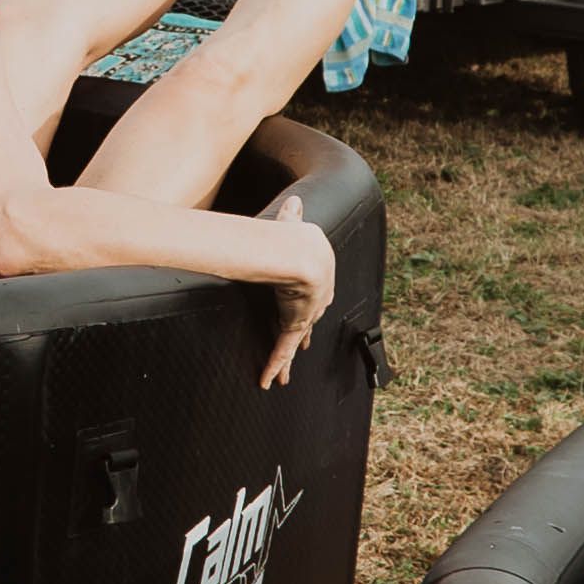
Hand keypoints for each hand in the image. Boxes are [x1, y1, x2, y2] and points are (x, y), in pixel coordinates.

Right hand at [257, 196, 335, 389]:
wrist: (302, 255)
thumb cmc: (296, 237)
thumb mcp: (292, 224)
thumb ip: (292, 216)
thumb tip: (295, 202)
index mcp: (316, 274)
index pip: (311, 293)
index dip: (306, 303)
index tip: (302, 311)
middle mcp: (314, 298)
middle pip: (306, 321)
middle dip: (301, 335)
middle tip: (300, 347)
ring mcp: (304, 313)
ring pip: (293, 341)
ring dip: (286, 361)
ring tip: (282, 377)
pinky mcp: (294, 325)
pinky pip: (281, 349)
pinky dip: (274, 366)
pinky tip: (268, 382)